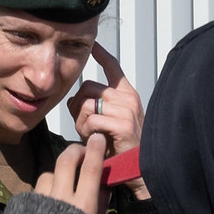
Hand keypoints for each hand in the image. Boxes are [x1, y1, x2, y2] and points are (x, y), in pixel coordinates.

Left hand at [35, 132, 110, 213]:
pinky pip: (37, 191)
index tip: (97, 138)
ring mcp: (40, 203)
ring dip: (57, 173)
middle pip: (65, 162)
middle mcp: (60, 201)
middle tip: (81, 150)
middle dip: (74, 150)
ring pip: (47, 175)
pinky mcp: (27, 209)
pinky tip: (50, 197)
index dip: (95, 151)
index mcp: (83, 207)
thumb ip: (101, 206)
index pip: (90, 170)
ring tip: (63, 180)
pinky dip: (46, 189)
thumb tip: (104, 187)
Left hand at [66, 44, 149, 200]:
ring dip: (81, 123)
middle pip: (87, 87)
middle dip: (78, 106)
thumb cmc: (120, 146)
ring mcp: (126, 109)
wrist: (138, 167)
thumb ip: (96, 106)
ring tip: (90, 135)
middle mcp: (128, 97)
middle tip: (84, 125)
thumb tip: (75, 100)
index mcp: (127, 93)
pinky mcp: (123, 124)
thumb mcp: (109, 121)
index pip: (113, 67)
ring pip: (87, 104)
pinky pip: (92, 120)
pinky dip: (87, 132)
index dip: (101, 55)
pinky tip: (95, 140)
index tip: (93, 46)